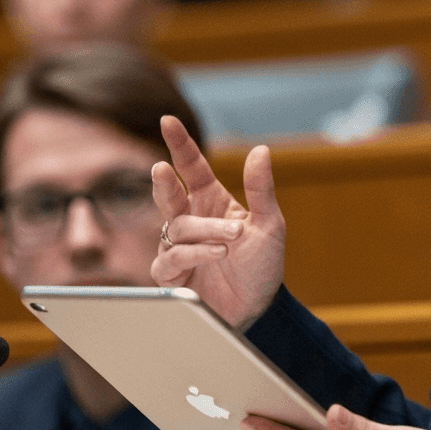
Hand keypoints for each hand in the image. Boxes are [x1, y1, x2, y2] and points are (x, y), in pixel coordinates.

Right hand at [151, 115, 285, 328]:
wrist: (258, 309)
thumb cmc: (262, 266)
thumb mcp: (269, 225)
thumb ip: (261, 189)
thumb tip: (260, 150)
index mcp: (213, 201)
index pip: (193, 168)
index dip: (180, 145)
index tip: (167, 120)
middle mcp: (193, 220)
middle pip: (170, 193)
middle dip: (164, 181)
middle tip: (161, 168)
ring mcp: (179, 246)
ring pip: (177, 227)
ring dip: (205, 230)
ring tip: (233, 237)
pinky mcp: (172, 274)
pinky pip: (173, 257)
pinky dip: (197, 253)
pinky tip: (219, 254)